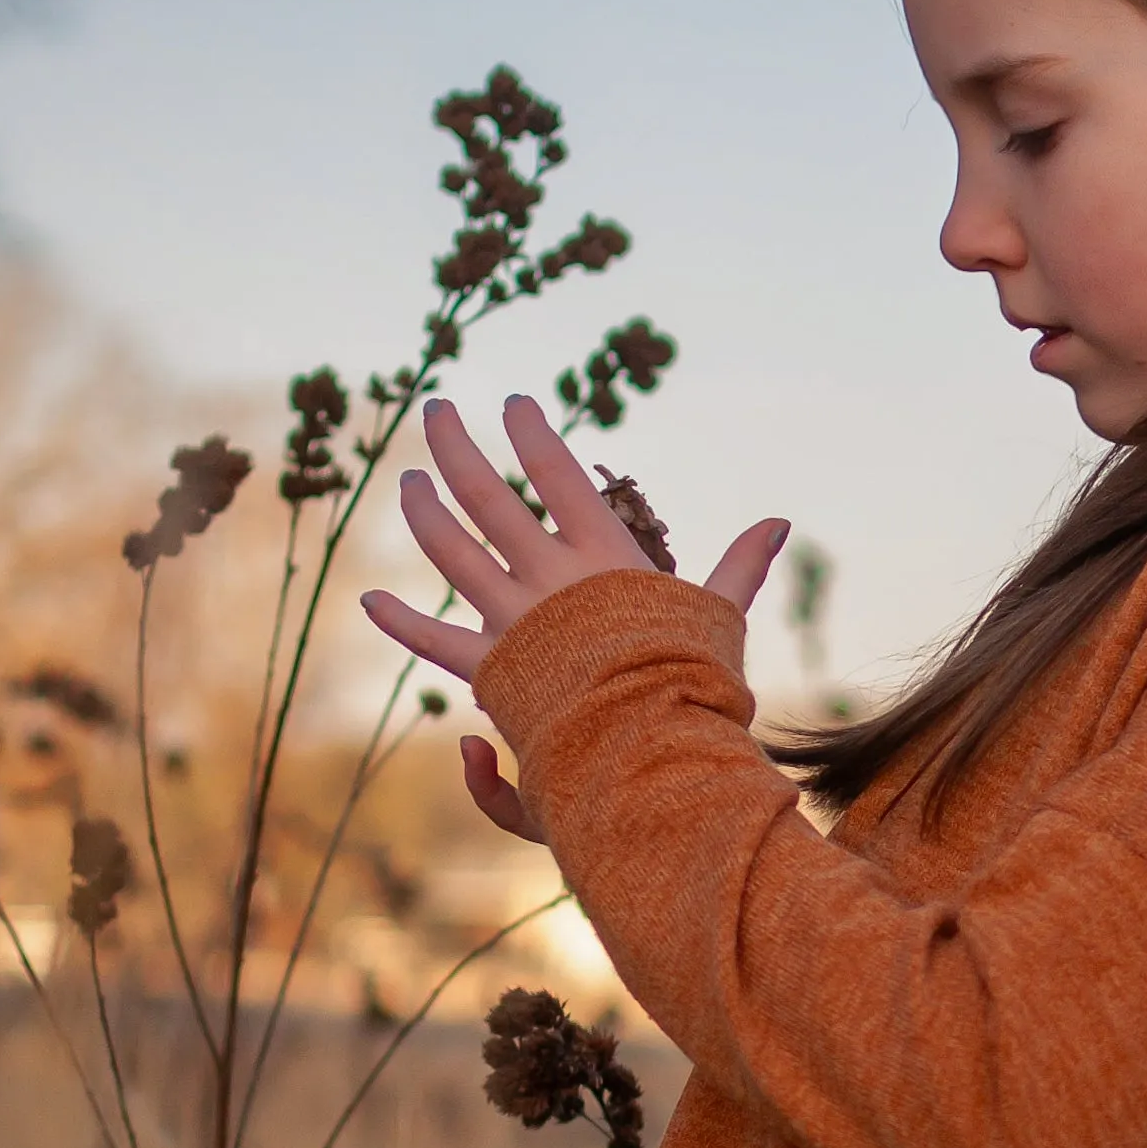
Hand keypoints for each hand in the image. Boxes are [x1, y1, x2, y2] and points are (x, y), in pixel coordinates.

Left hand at [361, 392, 786, 840]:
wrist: (651, 745)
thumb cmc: (693, 684)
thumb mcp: (720, 617)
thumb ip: (740, 567)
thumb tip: (778, 521)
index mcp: (602, 554)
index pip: (557, 473)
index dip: (532, 432)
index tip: (514, 402)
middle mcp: (547, 575)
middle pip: (485, 494)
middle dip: (454, 445)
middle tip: (435, 410)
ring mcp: (511, 618)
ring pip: (450, 549)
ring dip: (422, 510)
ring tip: (407, 480)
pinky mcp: (489, 668)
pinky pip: (433, 640)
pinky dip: (399, 622)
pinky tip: (369, 600)